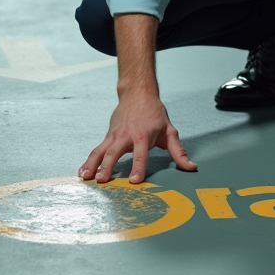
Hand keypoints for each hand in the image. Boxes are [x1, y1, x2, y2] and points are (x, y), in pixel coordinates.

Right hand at [79, 91, 196, 183]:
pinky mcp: (107, 136)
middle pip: (115, 153)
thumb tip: (191, 168)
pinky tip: (82, 171)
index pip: (141, 154)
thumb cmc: (154, 114)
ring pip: (100, 151)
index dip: (138, 167)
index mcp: (143, 136)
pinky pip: (96, 149)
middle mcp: (126, 136)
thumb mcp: (169, 131)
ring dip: (92, 164)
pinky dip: (88, 161)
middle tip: (102, 181)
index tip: (134, 181)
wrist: (137, 93)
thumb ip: (178, 152)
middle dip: (108, 167)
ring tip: (86, 178)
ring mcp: (114, 136)